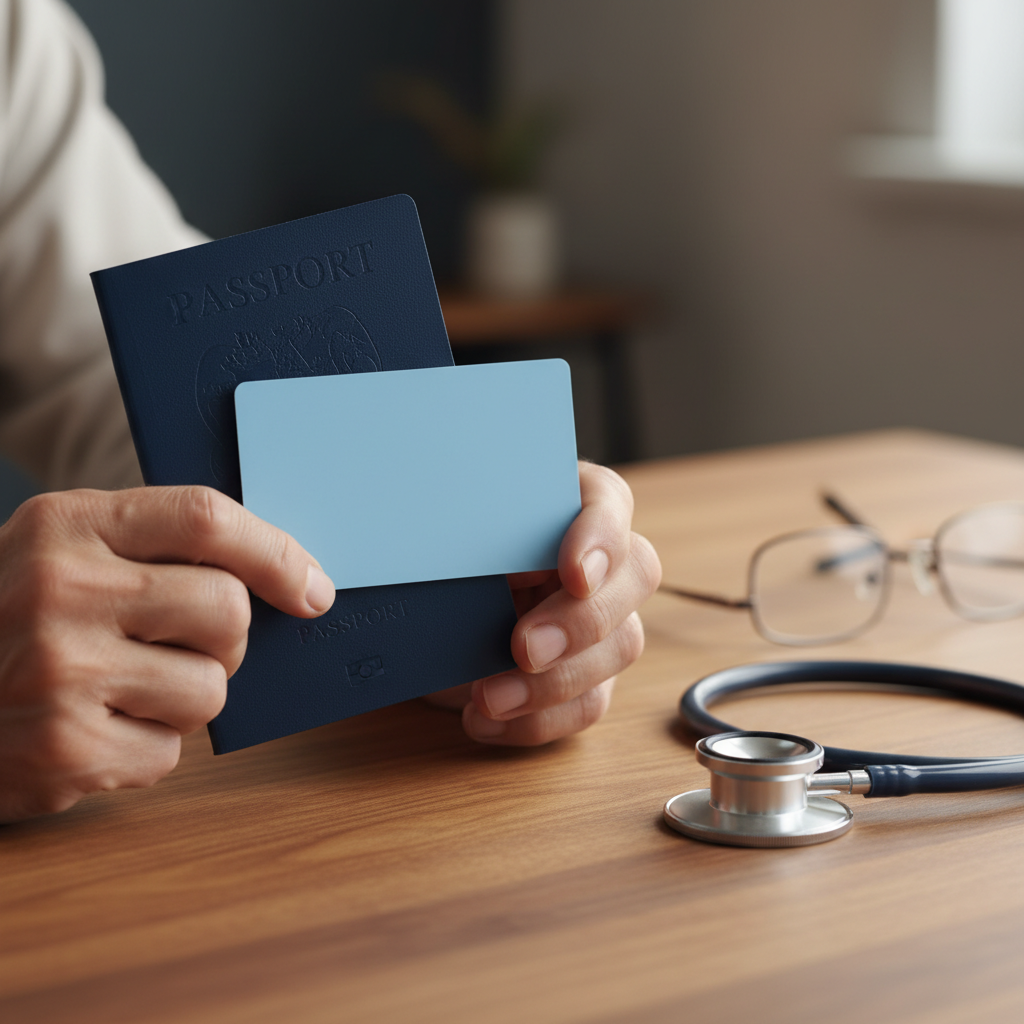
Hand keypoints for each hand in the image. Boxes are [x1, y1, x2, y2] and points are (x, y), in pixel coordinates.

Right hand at [0, 486, 334, 821]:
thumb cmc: (16, 621)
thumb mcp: (66, 556)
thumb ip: (158, 550)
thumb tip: (291, 581)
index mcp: (66, 525)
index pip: (205, 518)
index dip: (276, 553)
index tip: (312, 587)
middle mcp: (59, 590)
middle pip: (227, 608)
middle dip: (227, 639)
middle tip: (181, 646)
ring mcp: (58, 672)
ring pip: (212, 687)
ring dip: (186, 698)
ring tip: (121, 691)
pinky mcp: (63, 750)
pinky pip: (172, 753)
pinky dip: (147, 750)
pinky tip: (94, 730)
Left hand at [430, 462, 660, 744]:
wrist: (407, 618)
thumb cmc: (425, 562)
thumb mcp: (434, 545)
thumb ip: (462, 541)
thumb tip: (474, 567)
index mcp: (561, 502)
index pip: (608, 500)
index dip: (601, 536)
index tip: (572, 572)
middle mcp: (593, 556)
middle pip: (635, 575)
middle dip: (582, 620)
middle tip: (525, 648)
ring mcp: (599, 618)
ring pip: (621, 645)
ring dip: (556, 682)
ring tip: (488, 697)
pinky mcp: (586, 675)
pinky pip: (588, 703)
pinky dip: (537, 720)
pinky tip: (485, 719)